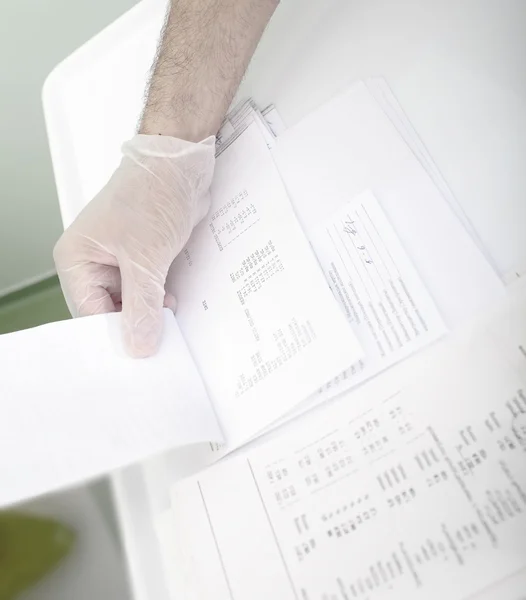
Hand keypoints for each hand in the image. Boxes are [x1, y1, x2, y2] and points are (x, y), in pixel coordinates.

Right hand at [54, 134, 214, 356]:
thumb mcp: (145, 259)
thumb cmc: (152, 195)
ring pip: (131, 302)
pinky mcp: (143, 257)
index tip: (140, 354)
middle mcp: (93, 262)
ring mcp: (119, 260)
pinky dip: (160, 300)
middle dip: (134, 325)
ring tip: (170, 329)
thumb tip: (138, 345)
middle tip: (159, 347)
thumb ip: (141, 306)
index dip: (114, 334)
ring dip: (151, 314)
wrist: (181, 164)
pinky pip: (148, 289)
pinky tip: (175, 309)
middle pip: (108, 310)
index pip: (89, 313)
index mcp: (77, 260)